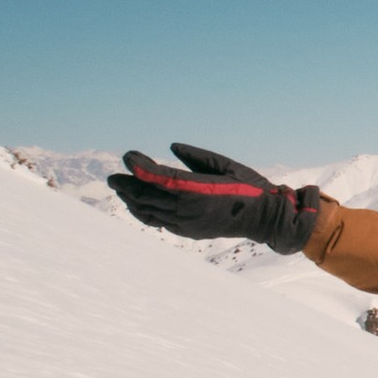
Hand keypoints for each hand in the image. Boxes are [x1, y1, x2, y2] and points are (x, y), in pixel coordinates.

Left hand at [107, 144, 325, 254]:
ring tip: (120, 188)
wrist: (264, 218)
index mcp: (197, 190)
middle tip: (113, 176)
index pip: (157, 177)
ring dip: (130, 199)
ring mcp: (186, 223)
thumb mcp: (225, 164)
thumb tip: (171, 147)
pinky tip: (137, 204)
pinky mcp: (188, 231)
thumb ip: (197, 156)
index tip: (128, 155)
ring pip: (148, 211)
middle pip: (146, 196)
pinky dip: (143, 212)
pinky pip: (157, 221)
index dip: (138, 167)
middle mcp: (188, 209)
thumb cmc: (248, 186)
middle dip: (125, 185)